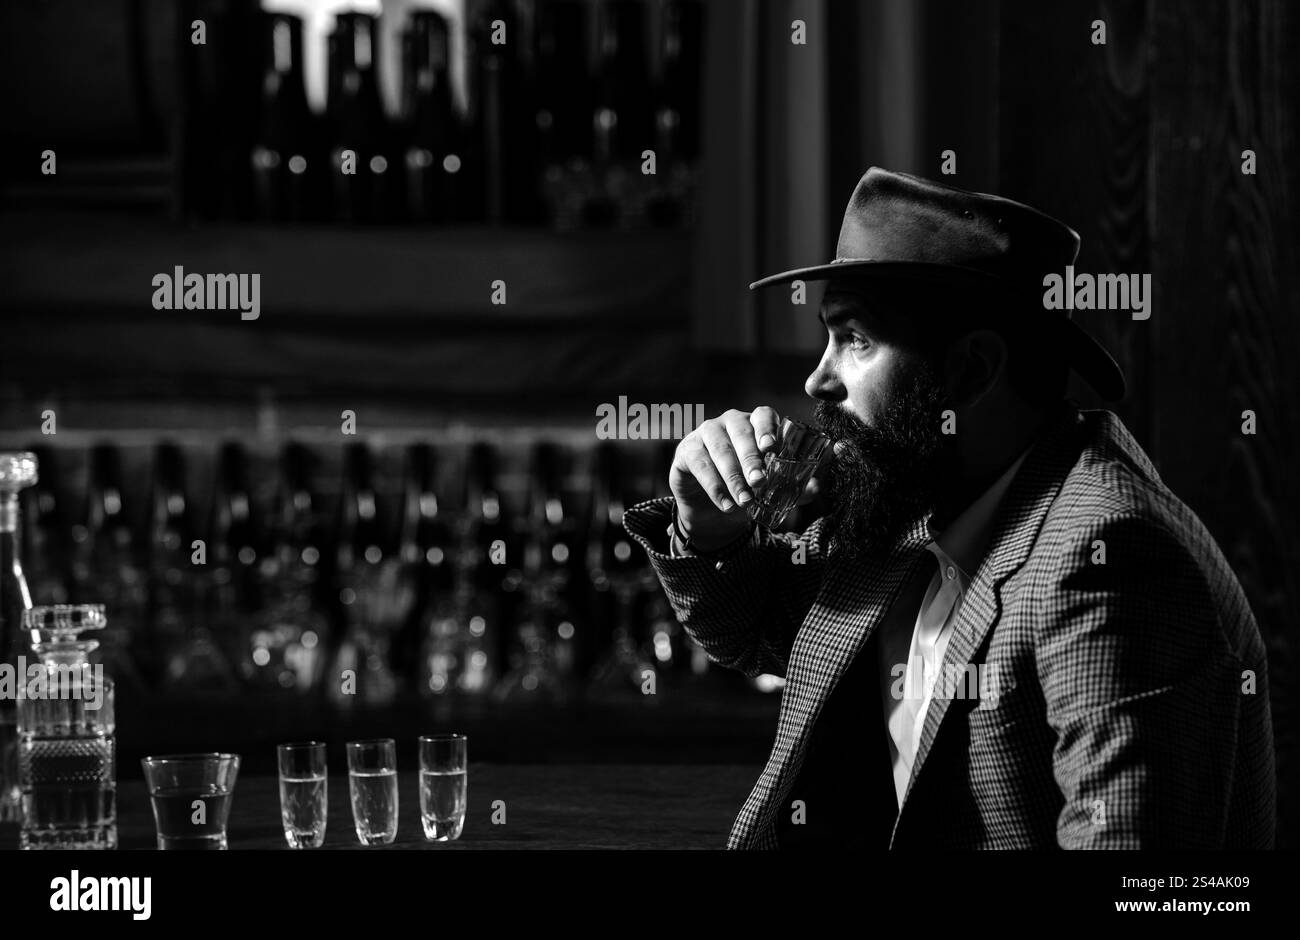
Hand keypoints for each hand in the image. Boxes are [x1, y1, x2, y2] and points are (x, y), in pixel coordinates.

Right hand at [669, 406, 783, 551]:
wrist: (711, 507)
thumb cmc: (747, 487)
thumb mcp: (773, 488)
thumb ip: (795, 486)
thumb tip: (815, 487)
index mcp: (755, 424)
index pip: (763, 416)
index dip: (768, 428)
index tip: (772, 447)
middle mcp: (730, 422)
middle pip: (741, 432)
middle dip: (751, 458)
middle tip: (759, 480)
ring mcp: (706, 433)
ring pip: (719, 449)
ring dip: (733, 476)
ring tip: (745, 501)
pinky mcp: (687, 450)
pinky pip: (700, 465)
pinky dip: (714, 487)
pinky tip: (726, 504)